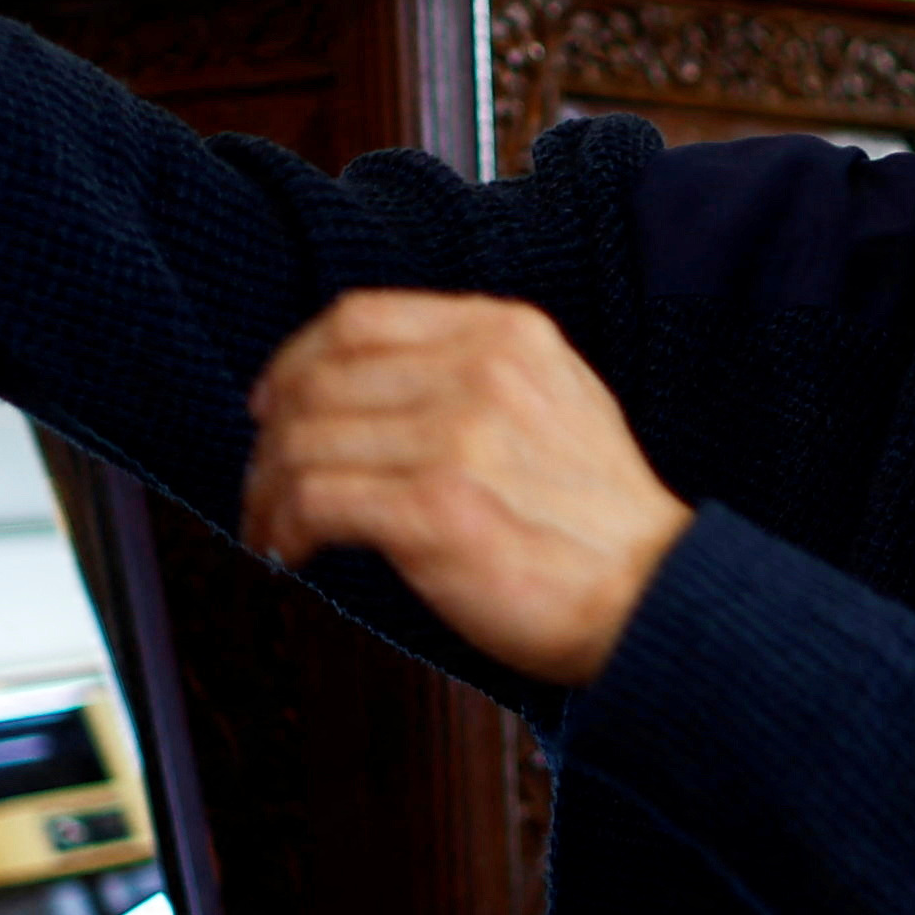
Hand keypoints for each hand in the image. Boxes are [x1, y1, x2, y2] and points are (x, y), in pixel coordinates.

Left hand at [243, 294, 692, 687]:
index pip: (360, 318)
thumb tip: (375, 385)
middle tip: (262, 478)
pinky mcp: (433, 510)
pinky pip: (315, 500)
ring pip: (306, 440)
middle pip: (320, 377)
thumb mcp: (560, 398)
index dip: (296, 358)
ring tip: (270, 525)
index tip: (274, 402)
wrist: (652, 596)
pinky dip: (284, 526)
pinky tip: (290, 551)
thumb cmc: (602, 521)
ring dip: (269, 489)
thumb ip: (478, 372)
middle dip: (272, 433)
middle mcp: (476, 370)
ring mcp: (454, 438)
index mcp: (505, 333)